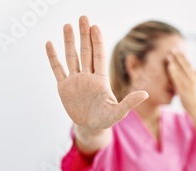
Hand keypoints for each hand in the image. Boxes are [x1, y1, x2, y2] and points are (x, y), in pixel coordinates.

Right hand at [46, 16, 147, 130]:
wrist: (90, 127)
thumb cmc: (106, 120)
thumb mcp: (118, 112)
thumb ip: (129, 102)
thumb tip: (145, 94)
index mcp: (101, 80)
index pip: (99, 56)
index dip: (97, 42)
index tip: (96, 27)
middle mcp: (88, 76)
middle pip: (86, 52)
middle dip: (85, 35)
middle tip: (83, 18)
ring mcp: (75, 80)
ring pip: (72, 57)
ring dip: (69, 41)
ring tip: (67, 26)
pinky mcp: (63, 86)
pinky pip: (58, 69)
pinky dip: (53, 57)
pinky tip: (50, 44)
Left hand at [167, 50, 195, 113]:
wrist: (195, 107)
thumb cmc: (195, 95)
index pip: (189, 64)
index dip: (183, 57)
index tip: (178, 49)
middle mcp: (192, 80)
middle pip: (185, 66)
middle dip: (178, 57)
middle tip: (172, 49)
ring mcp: (187, 85)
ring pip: (180, 72)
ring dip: (174, 63)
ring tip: (169, 56)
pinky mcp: (183, 90)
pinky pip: (177, 79)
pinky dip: (173, 73)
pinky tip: (169, 67)